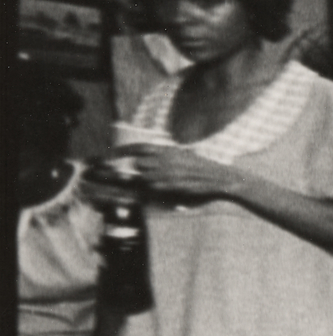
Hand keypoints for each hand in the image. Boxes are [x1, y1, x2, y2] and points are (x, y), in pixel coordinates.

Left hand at [102, 147, 239, 203]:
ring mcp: (170, 172)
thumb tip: (147, 156)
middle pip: (139, 164)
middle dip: (140, 170)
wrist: (219, 177)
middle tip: (150, 173)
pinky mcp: (174, 184)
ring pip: (146, 177)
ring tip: (163, 180)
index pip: (140, 147)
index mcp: (169, 149)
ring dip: (149, 181)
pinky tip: (169, 187)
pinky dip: (158, 188)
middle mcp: (167, 159)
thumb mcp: (184, 155)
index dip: (123, 150)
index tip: (110, 154)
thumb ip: (166, 155)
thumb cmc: (202, 167)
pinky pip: (156, 187)